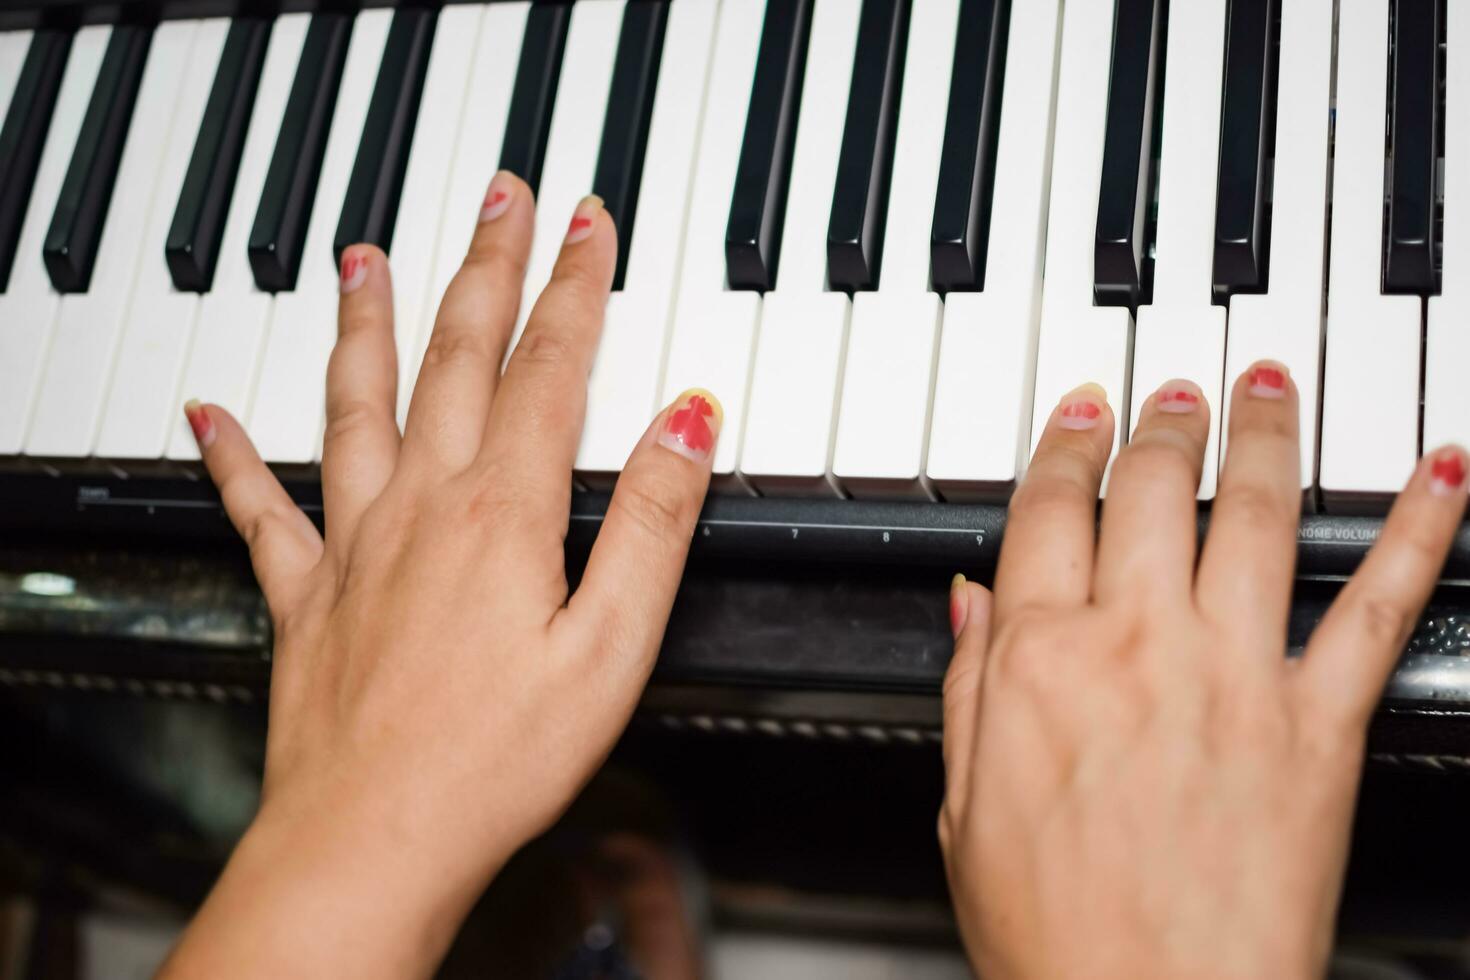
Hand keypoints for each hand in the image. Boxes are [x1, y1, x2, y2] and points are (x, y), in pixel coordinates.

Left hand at [162, 176, 722, 977]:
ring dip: (365, 322)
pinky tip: (208, 415)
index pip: (549, 368)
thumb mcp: (614, 646)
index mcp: (503, 515)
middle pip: (457, 357)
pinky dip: (231, 455)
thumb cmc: (495, 760)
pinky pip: (260, 508)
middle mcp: (421, 508)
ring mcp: (355, 545)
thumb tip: (686, 421)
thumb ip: (654, 523)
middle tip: (498, 196)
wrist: (375, 839)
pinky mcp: (307, 594)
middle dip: (484, 265)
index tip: (586, 224)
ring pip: (357, 404)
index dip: (574, 286)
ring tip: (364, 257)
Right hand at [940, 366, 1468, 978]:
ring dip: (1267, 431)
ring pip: (1256, 512)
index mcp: (1037, 663)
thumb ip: (967, 690)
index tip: (1080, 412)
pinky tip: (1442, 475)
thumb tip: (970, 604)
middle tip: (1176, 387)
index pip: (1047, 513)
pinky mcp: (1321, 722)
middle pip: (1152, 490)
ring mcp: (1234, 675)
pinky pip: (1379, 605)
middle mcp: (1136, 646)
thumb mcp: (967, 811)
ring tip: (1273, 383)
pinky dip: (1418, 529)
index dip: (1064, 446)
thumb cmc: (1059, 936)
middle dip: (1163, 420)